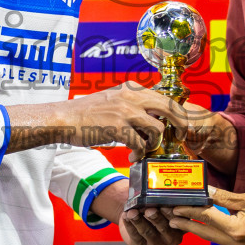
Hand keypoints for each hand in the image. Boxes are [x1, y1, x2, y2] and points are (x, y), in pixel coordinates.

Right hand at [62, 82, 186, 160]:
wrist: (64, 118)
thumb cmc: (87, 112)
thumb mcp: (114, 99)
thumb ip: (133, 104)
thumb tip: (153, 118)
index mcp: (133, 89)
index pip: (166, 98)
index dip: (177, 114)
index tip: (178, 127)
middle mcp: (132, 96)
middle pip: (170, 109)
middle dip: (180, 126)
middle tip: (179, 139)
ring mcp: (126, 111)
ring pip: (157, 129)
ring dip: (153, 144)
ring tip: (142, 149)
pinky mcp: (118, 127)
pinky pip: (140, 144)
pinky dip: (138, 153)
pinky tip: (131, 156)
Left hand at [90, 179, 183, 244]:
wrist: (134, 212)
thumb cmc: (151, 202)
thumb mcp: (160, 197)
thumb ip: (163, 190)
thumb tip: (158, 173)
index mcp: (182, 223)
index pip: (181, 220)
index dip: (173, 213)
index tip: (166, 204)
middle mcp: (173, 236)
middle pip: (166, 229)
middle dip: (157, 219)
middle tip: (150, 210)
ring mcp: (158, 243)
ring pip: (149, 233)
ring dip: (140, 222)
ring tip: (132, 212)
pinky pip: (136, 236)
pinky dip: (130, 225)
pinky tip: (126, 216)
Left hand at [169, 187, 244, 244]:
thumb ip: (225, 198)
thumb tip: (206, 192)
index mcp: (238, 231)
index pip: (207, 218)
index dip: (189, 210)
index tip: (175, 206)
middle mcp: (237, 244)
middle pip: (205, 233)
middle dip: (186, 224)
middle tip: (169, 217)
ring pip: (213, 239)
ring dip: (197, 229)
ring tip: (180, 221)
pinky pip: (222, 241)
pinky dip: (211, 232)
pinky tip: (203, 225)